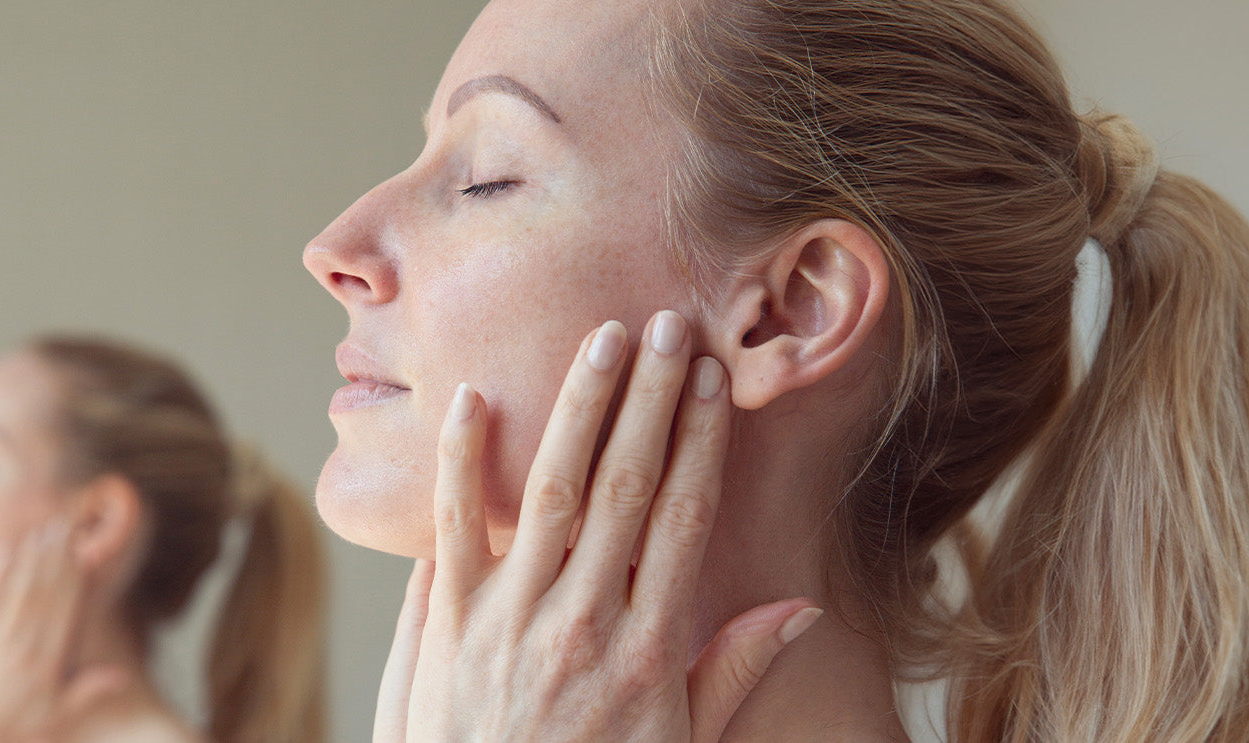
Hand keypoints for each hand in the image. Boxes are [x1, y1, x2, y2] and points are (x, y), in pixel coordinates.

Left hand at [0, 523, 126, 742]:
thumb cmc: (14, 733)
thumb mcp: (57, 717)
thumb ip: (88, 692)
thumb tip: (123, 675)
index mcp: (46, 663)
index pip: (65, 610)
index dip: (74, 578)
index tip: (83, 552)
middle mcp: (21, 647)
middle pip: (42, 592)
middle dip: (55, 557)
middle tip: (64, 526)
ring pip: (16, 592)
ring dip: (30, 559)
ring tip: (40, 532)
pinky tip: (2, 554)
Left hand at [375, 311, 821, 741]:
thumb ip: (731, 673)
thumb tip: (800, 608)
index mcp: (649, 648)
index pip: (684, 519)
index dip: (702, 442)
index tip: (714, 379)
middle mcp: (585, 622)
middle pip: (627, 488)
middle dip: (652, 401)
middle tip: (669, 324)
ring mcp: (512, 620)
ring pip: (552, 492)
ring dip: (579, 410)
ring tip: (602, 341)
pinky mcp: (448, 625)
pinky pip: (453, 527)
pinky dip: (462, 460)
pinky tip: (473, 397)